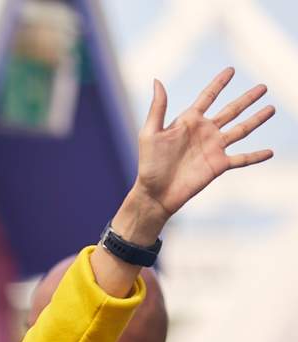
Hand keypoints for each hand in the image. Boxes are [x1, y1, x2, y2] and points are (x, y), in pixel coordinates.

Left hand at [123, 68, 273, 238]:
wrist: (155, 192)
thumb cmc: (149, 163)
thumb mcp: (151, 133)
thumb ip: (158, 107)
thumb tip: (157, 80)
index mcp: (189, 121)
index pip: (208, 97)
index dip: (219, 83)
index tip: (231, 70)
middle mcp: (205, 132)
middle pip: (231, 110)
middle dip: (247, 98)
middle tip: (263, 86)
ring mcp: (214, 148)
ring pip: (241, 129)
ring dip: (257, 119)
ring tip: (271, 108)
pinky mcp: (219, 165)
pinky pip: (242, 159)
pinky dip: (256, 156)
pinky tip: (271, 152)